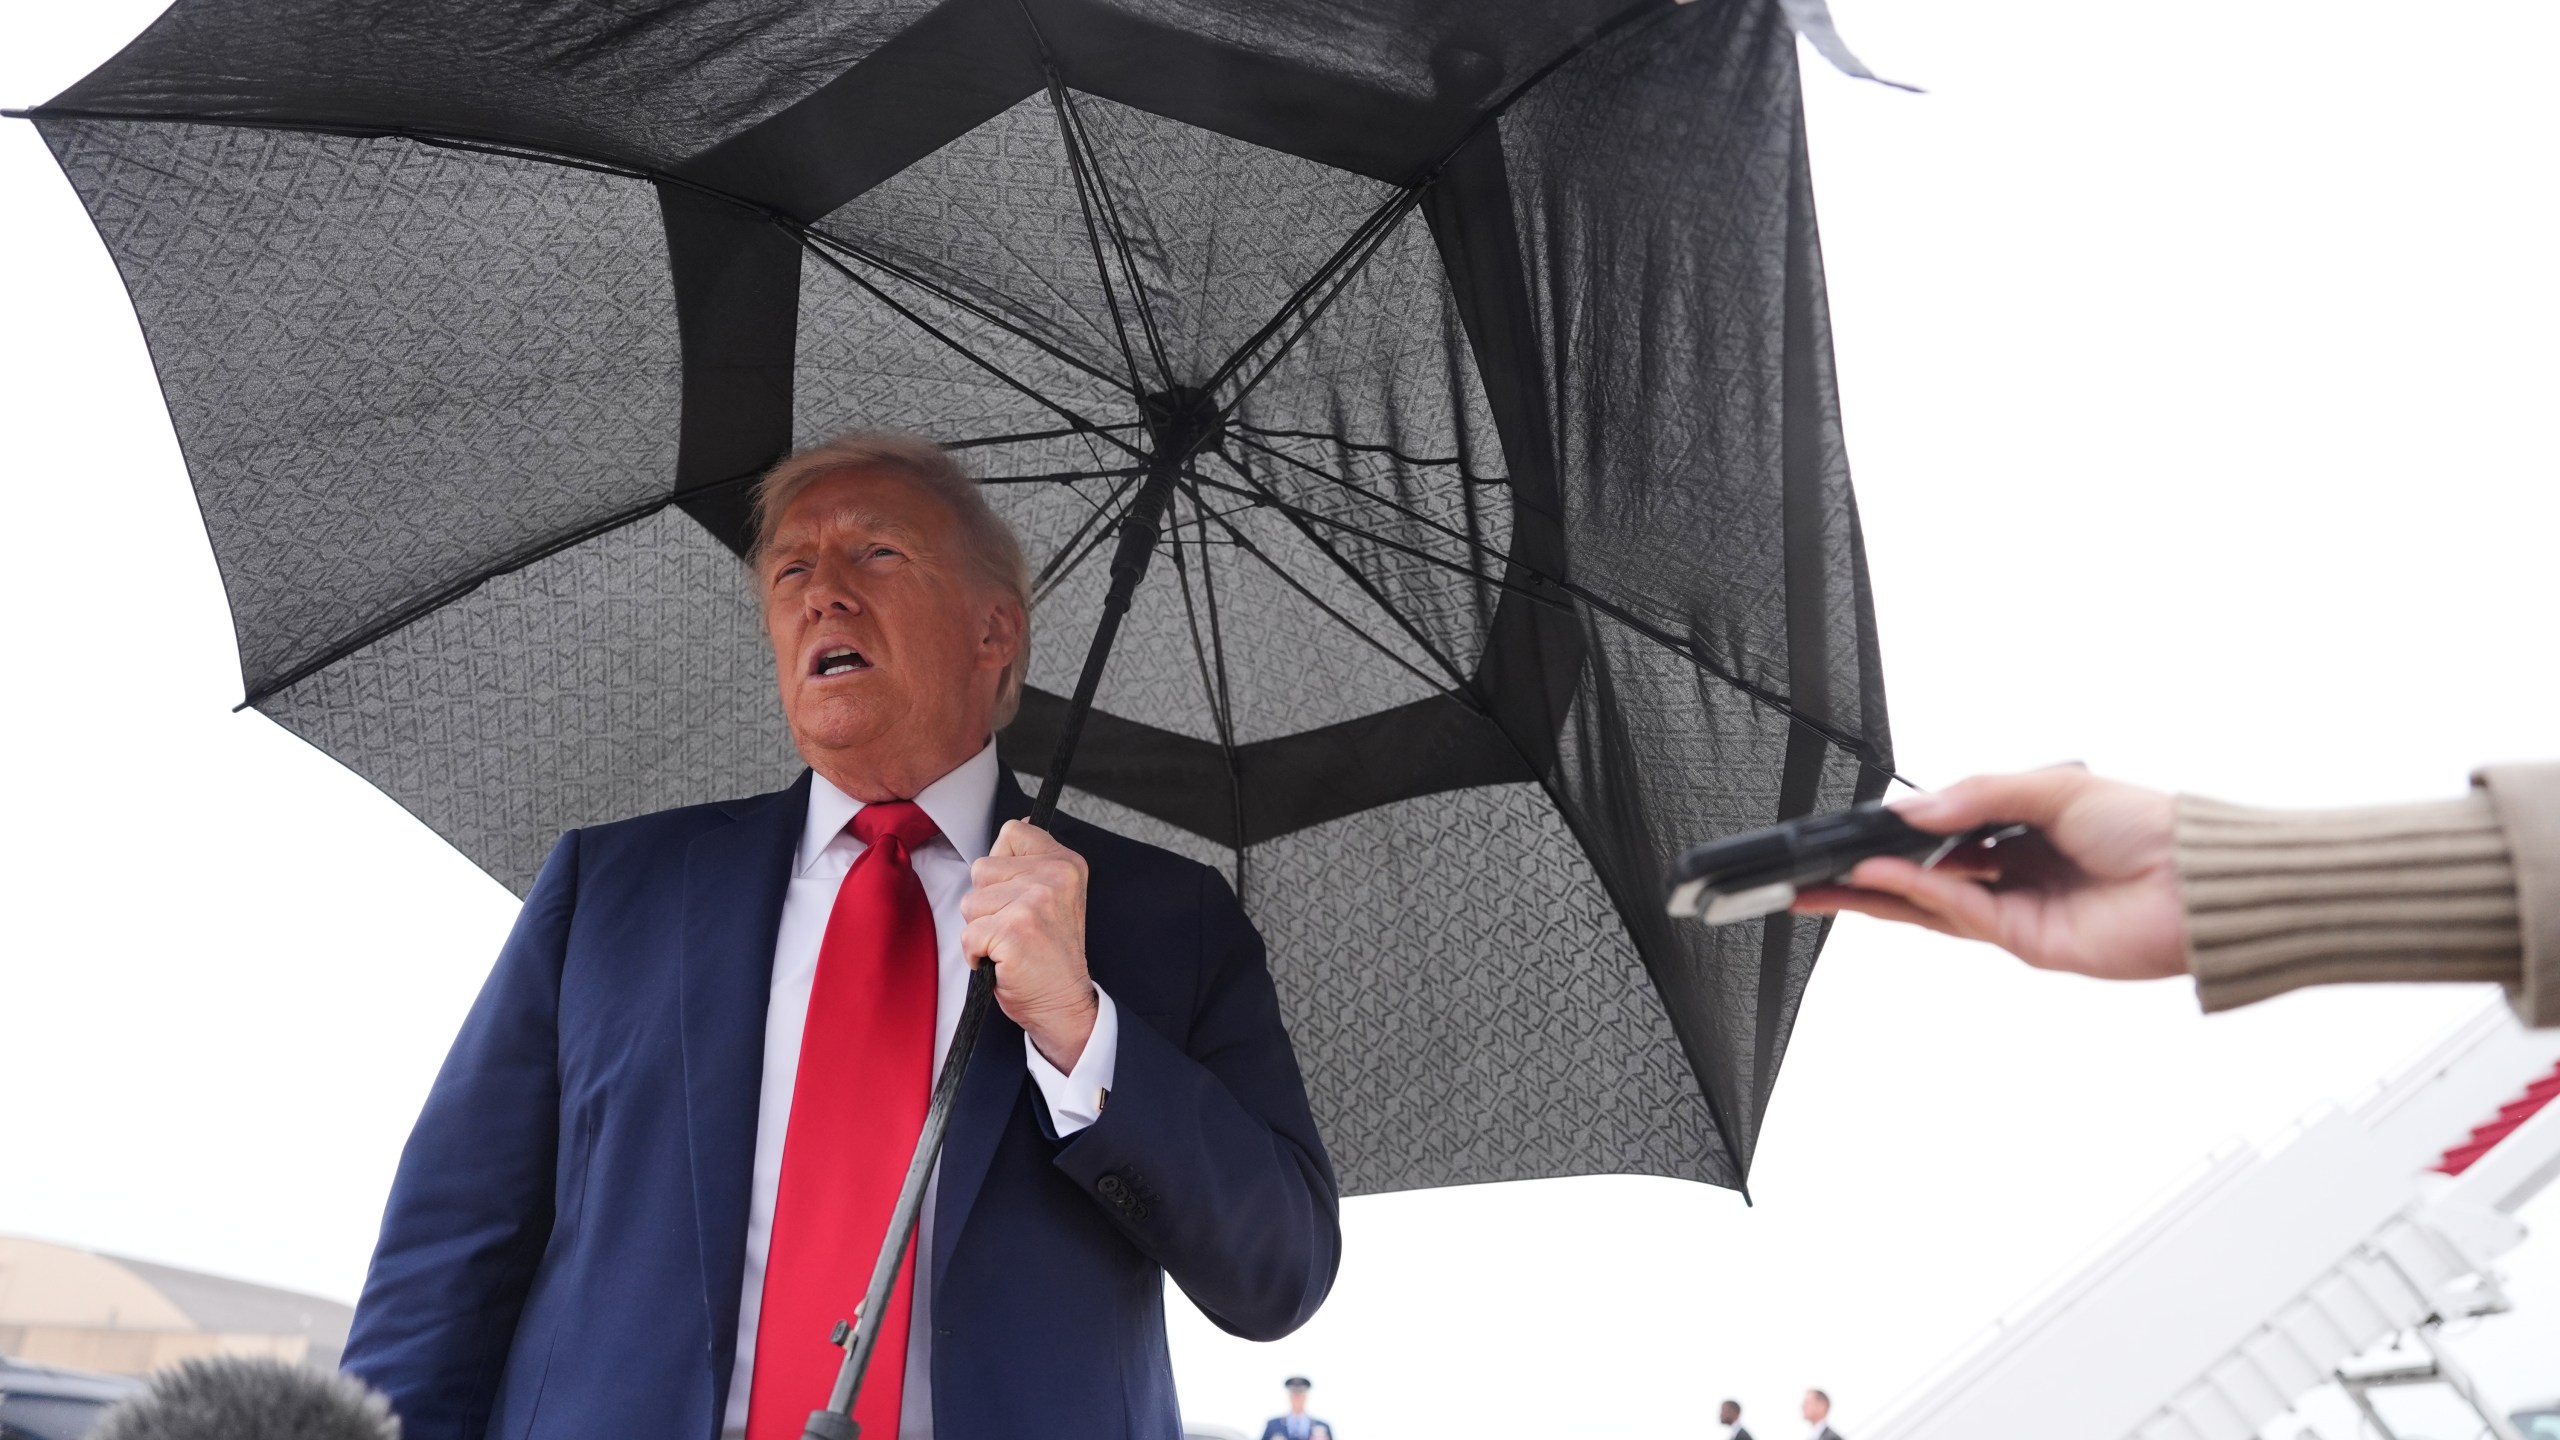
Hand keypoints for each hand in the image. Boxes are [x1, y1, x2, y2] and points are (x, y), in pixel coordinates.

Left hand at [961, 820, 1097, 1069]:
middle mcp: (1054, 878)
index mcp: (1065, 863)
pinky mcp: (1014, 932)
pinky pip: (968, 935)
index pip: (1012, 832)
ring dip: (981, 929)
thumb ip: (1033, 861)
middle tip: (1016, 927)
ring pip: (970, 903)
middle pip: (982, 869)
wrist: (1063, 1003)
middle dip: (987, 902)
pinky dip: (977, 955)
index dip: (1003, 866)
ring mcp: (1034, 904)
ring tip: (1010, 944)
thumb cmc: (1051, 954)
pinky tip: (1003, 961)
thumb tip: (1015, 826)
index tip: (1019, 893)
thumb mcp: (1055, 895)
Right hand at [1790, 766, 2189, 980]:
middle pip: (1925, 875)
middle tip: (1814, 870)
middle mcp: (2017, 869)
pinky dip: (1915, 895)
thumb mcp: (2054, 787)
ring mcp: (2019, 909)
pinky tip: (1880, 879)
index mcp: (2025, 828)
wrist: (2199, 883)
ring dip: (1875, 894)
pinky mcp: (2026, 941)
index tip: (1852, 829)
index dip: (1896, 833)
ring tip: (1823, 884)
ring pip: (1929, 903)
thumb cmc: (2151, 828)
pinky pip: (1958, 914)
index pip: (1944, 832)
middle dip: (1866, 874)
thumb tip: (1914, 810)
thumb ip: (1979, 796)